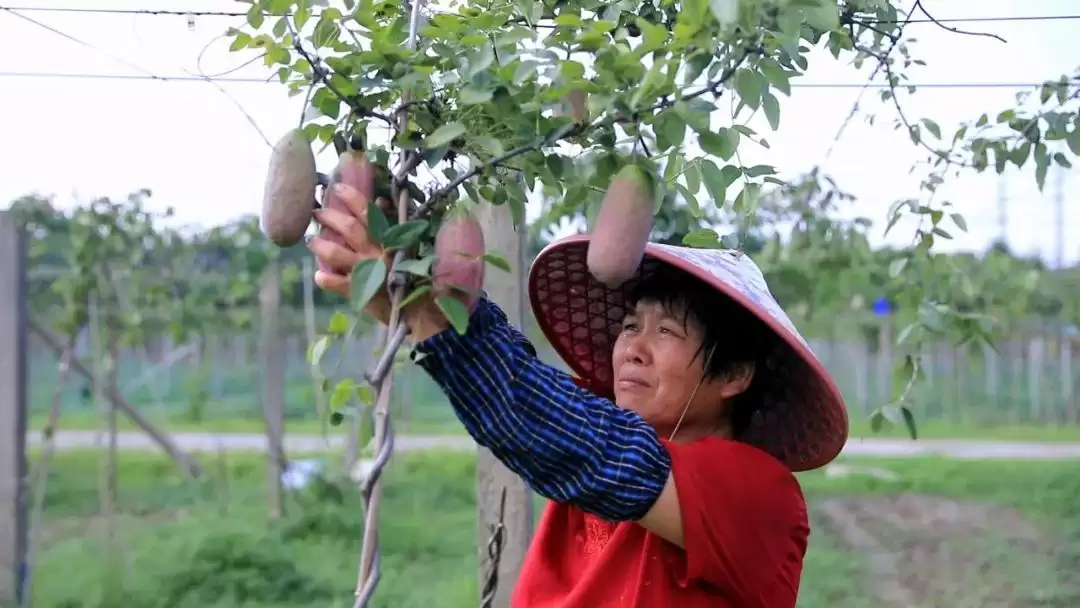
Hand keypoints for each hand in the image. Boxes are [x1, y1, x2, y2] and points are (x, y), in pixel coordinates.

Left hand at [308, 182, 448, 340]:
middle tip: (316, 212)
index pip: (368, 213)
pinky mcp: (359, 293)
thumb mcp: (408, 248)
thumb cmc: (415, 278)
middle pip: (349, 228)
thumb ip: (393, 226)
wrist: (420, 312)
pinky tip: (320, 276)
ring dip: (321, 245)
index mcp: (390, 240)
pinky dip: (325, 279)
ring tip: (311, 240)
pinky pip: (335, 283)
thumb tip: (379, 201)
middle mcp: (376, 253)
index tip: (337, 187)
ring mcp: (367, 272)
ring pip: (336, 254)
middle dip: (330, 217)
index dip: (352, 198)